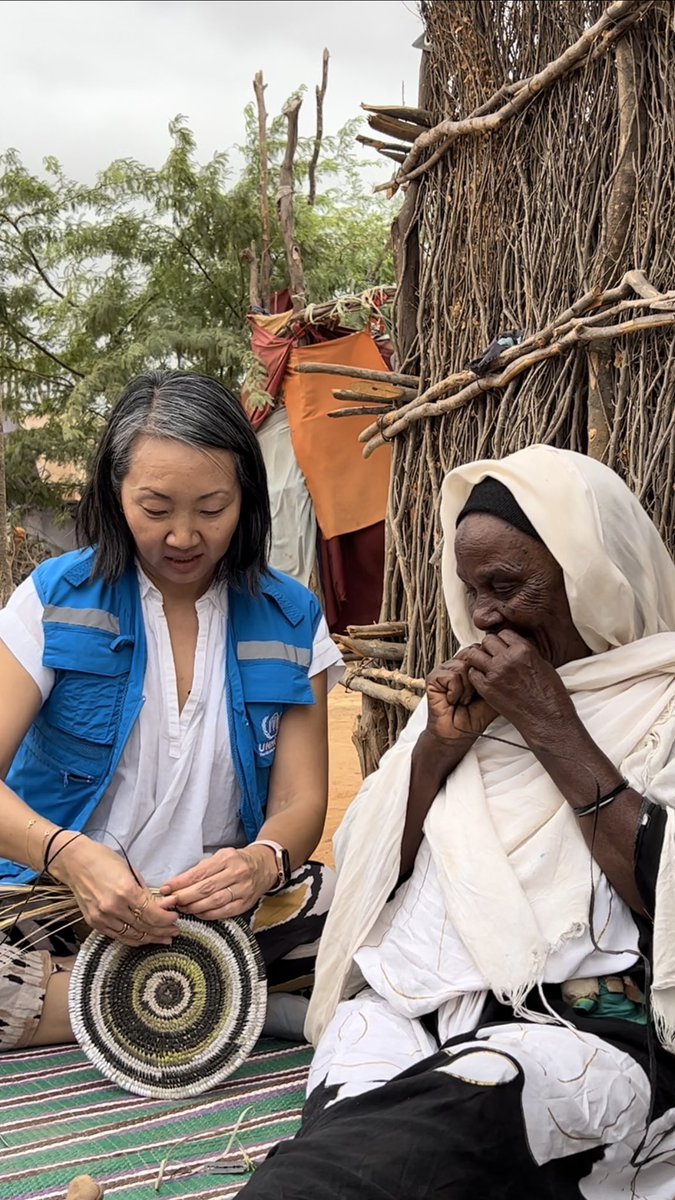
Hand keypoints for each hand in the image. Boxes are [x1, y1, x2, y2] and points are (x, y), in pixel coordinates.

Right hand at [50, 835, 177, 945]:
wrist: (74, 863)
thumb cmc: (103, 860)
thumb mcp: (129, 870)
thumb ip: (144, 891)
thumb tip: (161, 905)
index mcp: (125, 891)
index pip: (152, 913)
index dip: (166, 919)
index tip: (175, 918)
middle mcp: (113, 908)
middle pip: (144, 927)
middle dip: (162, 930)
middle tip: (174, 931)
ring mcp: (102, 918)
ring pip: (132, 935)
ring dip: (150, 938)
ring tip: (163, 938)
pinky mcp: (94, 923)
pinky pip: (117, 937)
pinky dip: (133, 939)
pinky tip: (144, 938)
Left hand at [159, 845, 276, 920]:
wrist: (264, 866)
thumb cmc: (238, 861)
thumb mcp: (221, 857)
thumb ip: (201, 869)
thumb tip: (177, 884)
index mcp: (227, 858)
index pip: (199, 873)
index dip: (180, 882)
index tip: (166, 888)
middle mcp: (236, 873)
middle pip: (205, 888)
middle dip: (184, 897)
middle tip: (170, 902)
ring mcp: (243, 889)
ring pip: (214, 902)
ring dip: (194, 907)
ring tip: (182, 908)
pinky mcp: (246, 903)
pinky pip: (224, 912)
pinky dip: (209, 914)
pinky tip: (198, 913)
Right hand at [425, 652, 497, 747]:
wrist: (458, 735)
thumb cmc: (473, 717)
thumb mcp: (493, 694)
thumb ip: (498, 678)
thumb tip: (509, 664)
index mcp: (468, 667)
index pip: (478, 651)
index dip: (485, 666)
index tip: (485, 686)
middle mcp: (455, 666)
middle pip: (471, 655)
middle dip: (477, 677)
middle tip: (473, 695)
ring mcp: (443, 671)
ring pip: (463, 666)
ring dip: (467, 688)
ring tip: (464, 699)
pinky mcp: (433, 678)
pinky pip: (452, 676)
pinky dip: (456, 691)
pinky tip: (454, 700)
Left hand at [460, 630, 576, 742]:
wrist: (547, 719)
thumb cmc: (550, 696)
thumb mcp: (543, 665)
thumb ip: (525, 653)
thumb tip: (515, 648)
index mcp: (524, 650)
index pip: (504, 633)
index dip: (502, 640)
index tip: (502, 646)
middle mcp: (508, 658)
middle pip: (487, 641)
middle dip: (489, 647)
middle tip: (492, 656)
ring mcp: (495, 673)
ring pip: (474, 654)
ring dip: (479, 658)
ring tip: (485, 666)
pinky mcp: (487, 689)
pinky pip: (472, 674)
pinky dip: (475, 674)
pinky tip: (483, 679)